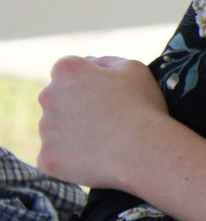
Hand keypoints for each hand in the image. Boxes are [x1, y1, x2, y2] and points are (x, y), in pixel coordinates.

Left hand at [37, 56, 169, 188]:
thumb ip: (106, 62)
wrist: (144, 152)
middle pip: (57, 100)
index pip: (69, 72)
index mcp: (67, 71)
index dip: (90, 83)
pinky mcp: (47, 158)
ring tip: (106, 142)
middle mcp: (48, 96)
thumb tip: (92, 64)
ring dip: (74, 133)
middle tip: (108, 120)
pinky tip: (95, 159)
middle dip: (76, 107)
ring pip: (56, 129)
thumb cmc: (143, 107)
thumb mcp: (134, 68)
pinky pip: (55, 157)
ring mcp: (45, 130)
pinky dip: (70, 159)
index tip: (108, 96)